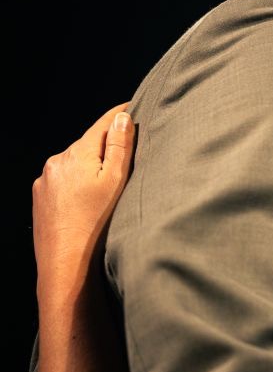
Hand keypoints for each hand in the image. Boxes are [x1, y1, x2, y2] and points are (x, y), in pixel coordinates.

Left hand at [32, 103, 134, 306]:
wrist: (65, 265)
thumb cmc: (96, 225)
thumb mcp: (116, 182)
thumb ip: (120, 147)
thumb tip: (122, 118)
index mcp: (76, 154)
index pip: (102, 124)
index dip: (119, 114)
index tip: (133, 106)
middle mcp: (55, 163)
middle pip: (88, 144)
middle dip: (107, 144)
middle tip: (131, 149)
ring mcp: (45, 182)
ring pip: (75, 164)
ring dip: (92, 166)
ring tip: (111, 181)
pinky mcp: (41, 200)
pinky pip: (64, 182)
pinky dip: (79, 183)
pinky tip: (91, 201)